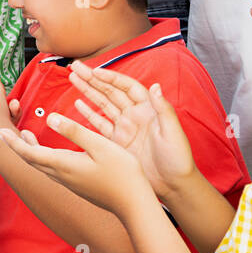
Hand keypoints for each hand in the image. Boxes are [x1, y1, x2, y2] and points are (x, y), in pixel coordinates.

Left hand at [0, 112, 155, 217]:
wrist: (135, 206)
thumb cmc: (123, 175)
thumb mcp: (101, 146)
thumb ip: (75, 131)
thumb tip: (50, 117)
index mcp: (63, 164)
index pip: (29, 153)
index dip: (12, 142)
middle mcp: (62, 176)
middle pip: (31, 160)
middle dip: (16, 146)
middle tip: (5, 132)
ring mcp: (69, 183)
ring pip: (41, 165)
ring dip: (29, 151)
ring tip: (24, 136)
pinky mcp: (77, 186)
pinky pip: (52, 170)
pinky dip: (43, 157)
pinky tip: (50, 152)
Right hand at [66, 61, 196, 201]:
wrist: (172, 185)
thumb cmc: (178, 159)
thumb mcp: (173, 133)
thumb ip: (163, 109)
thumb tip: (155, 86)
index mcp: (148, 109)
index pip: (127, 87)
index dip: (111, 77)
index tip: (94, 71)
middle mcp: (134, 115)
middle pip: (110, 92)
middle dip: (93, 79)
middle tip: (76, 67)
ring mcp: (124, 128)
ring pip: (102, 104)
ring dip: (88, 91)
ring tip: (73, 78)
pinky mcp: (117, 141)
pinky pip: (99, 124)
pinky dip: (88, 113)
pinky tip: (78, 103)